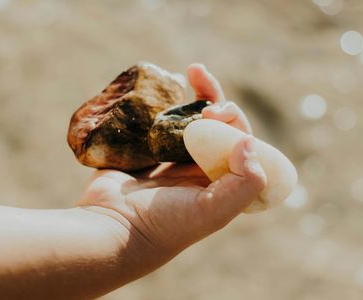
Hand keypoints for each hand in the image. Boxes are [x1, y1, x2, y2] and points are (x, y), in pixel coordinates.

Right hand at [78, 64, 265, 265]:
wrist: (113, 227)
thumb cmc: (165, 225)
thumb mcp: (212, 212)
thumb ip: (243, 183)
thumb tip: (249, 141)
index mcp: (220, 182)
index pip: (240, 143)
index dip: (236, 122)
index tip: (221, 112)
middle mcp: (199, 168)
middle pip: (217, 126)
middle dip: (217, 103)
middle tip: (206, 97)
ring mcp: (172, 157)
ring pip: (190, 119)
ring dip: (197, 94)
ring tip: (194, 70)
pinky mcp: (148, 149)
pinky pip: (162, 120)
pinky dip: (167, 102)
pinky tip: (170, 85)